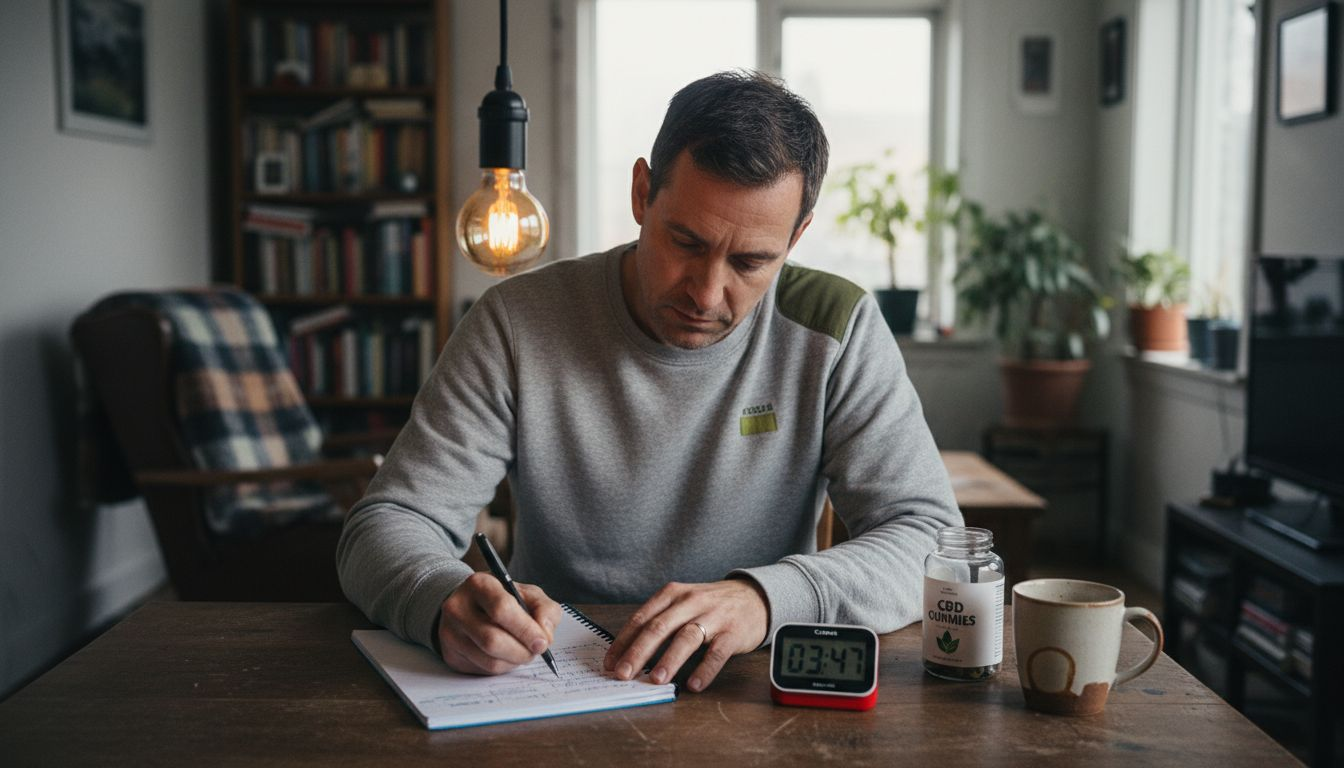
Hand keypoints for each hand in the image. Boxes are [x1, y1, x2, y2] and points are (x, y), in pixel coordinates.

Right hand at [436, 572, 563, 674]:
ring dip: (514, 662)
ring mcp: (450, 633)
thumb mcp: (529, 594)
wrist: (471, 606)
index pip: (502, 609)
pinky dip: (502, 667)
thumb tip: (544, 636)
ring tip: (522, 651)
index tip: (542, 642)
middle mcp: (458, 607)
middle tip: (535, 651)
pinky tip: (506, 656)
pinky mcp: (451, 654)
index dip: (526, 630)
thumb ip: (545, 609)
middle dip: (521, 651)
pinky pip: (482, 670)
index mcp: (479, 584)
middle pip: (493, 640)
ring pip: (489, 660)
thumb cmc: (505, 600)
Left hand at [603, 579, 767, 691]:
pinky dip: (705, 669)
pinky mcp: (733, 632)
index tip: (610, 663)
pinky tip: (695, 684)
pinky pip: (717, 652)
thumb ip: (660, 622)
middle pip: (659, 627)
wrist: (754, 597)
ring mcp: (713, 615)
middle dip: (638, 652)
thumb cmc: (710, 605)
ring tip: (656, 680)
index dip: (623, 641)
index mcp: (672, 594)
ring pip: (686, 637)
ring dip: (669, 659)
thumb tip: (629, 654)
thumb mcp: (683, 603)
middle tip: (624, 674)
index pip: (642, 618)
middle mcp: (690, 601)